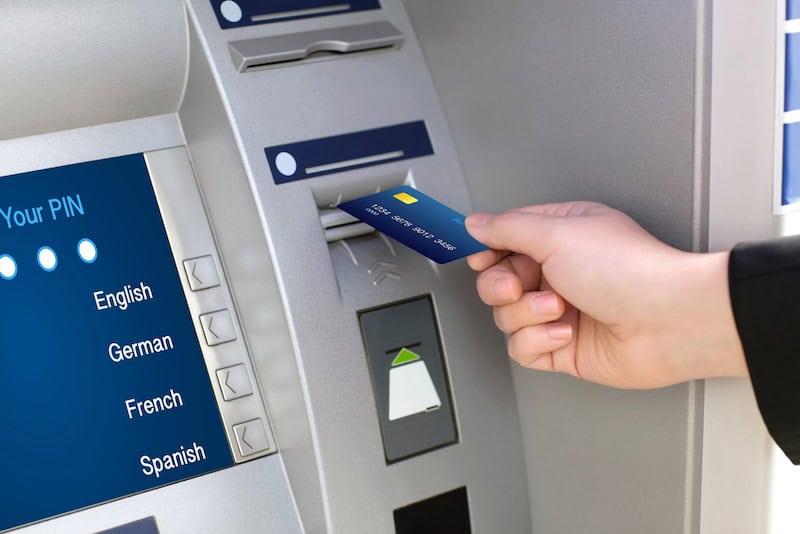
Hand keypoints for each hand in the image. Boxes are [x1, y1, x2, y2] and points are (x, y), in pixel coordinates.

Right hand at [465, 202, 746, 388]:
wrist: (669, 321)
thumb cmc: (628, 270)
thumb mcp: (557, 234)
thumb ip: (508, 228)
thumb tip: (476, 224)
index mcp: (558, 237)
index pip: (504, 241)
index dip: (487, 252)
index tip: (482, 258)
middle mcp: (557, 273)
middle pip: (497, 282)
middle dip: (501, 286)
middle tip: (519, 287)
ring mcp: (558, 311)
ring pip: (506, 317)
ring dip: (527, 315)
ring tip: (560, 309)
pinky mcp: (562, 347)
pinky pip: (522, 349)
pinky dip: (538, 342)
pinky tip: (565, 333)